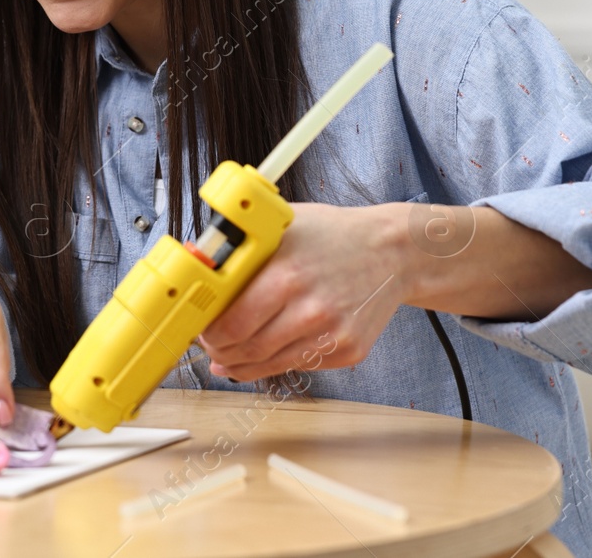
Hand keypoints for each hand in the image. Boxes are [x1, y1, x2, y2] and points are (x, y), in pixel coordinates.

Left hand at [198, 202, 405, 382]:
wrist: (394, 252)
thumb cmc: (332, 235)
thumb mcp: (281, 226)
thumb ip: (241, 248)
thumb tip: (198, 264)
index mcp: (286, 276)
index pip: (232, 323)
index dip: (209, 332)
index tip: (200, 329)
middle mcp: (311, 310)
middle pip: (248, 349)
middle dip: (221, 351)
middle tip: (210, 345)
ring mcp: (333, 334)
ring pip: (272, 365)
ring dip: (243, 365)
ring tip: (227, 357)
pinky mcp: (349, 351)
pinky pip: (300, 365)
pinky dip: (277, 363)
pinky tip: (264, 354)